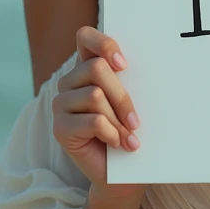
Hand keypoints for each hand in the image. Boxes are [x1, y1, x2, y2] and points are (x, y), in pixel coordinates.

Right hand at [53, 26, 144, 201]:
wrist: (122, 172)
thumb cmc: (130, 130)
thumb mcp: (132, 100)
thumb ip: (129, 79)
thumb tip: (150, 63)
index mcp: (86, 67)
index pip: (85, 36)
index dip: (104, 44)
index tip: (124, 65)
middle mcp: (69, 82)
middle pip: (96, 69)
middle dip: (122, 96)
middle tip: (137, 121)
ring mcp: (60, 104)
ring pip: (95, 96)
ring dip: (119, 120)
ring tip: (129, 136)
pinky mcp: (59, 128)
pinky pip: (92, 121)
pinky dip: (112, 133)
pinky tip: (118, 143)